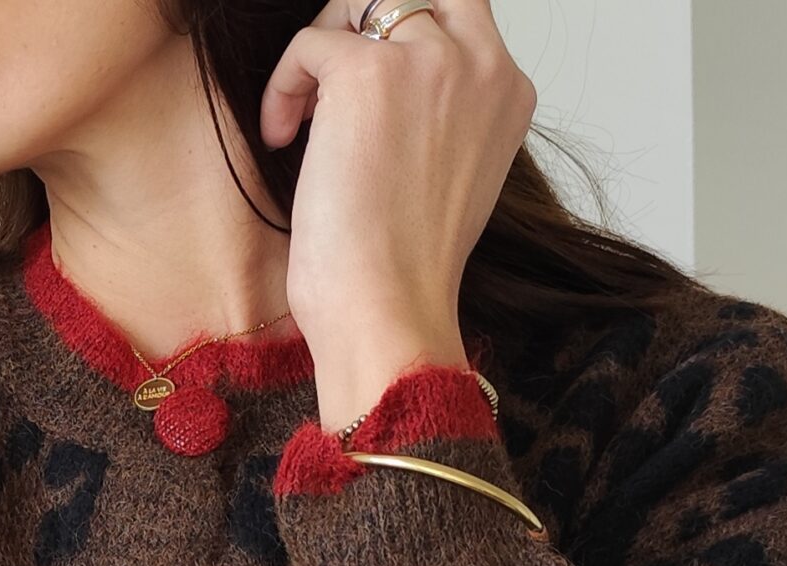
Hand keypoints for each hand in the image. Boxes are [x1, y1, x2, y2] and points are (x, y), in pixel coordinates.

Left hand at [261, 0, 535, 431]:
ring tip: (303, 114)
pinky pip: (310, 43)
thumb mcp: (450, 177)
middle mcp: (479, 64)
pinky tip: (279, 136)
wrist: (389, 314)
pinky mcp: (366, 75)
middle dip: (367, 20)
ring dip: (322, 47)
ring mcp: (427, 62)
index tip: (366, 92)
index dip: (405, 40)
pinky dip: (284, 84)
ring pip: (362, 2)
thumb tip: (389, 99)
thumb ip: (442, 118)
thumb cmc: (405, 272)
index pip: (460, 14)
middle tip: (332, 82)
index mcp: (507, 92)